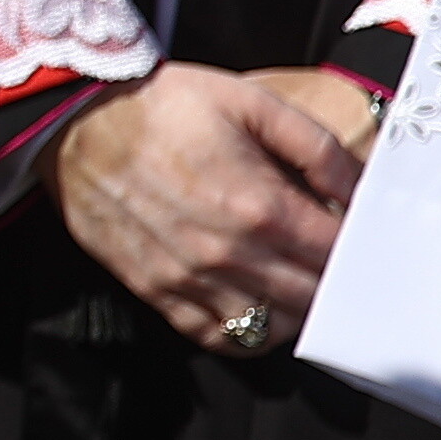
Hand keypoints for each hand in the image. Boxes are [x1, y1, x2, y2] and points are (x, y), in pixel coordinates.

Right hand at [53, 61, 366, 355]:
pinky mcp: (155, 289)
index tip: (357, 232)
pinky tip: (253, 305)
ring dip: (295, 311)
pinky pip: (215, 336)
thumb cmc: (165, 106)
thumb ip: (318, 149)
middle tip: (331, 258)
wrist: (77, 120)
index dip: (359, 245)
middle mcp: (228, 252)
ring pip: (271, 327)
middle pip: (313, 296)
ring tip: (295, 282)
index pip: (338, 253)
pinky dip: (245, 333)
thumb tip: (362, 190)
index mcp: (261, 205)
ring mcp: (189, 278)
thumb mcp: (253, 103)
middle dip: (335, 280)